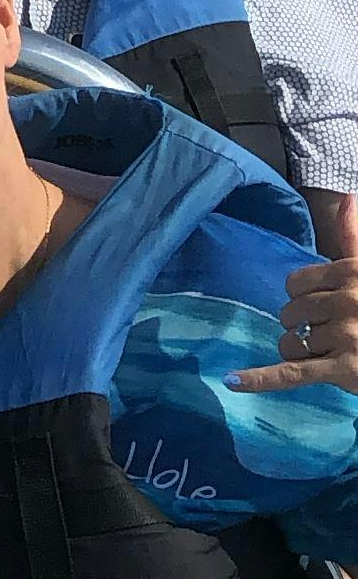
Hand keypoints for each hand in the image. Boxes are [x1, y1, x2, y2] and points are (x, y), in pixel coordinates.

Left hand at [233, 195, 357, 392]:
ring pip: (290, 343)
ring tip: (330, 353)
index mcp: (351, 273)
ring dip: (302, 351)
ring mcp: (345, 337)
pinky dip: (261, 380)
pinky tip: (234, 380)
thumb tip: (349, 198)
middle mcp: (348, 301)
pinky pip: (292, 372)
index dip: (300, 298)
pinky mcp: (343, 370)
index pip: (293, 284)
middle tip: (329, 333)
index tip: (320, 306)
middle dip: (300, 326)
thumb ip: (353, 237)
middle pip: (289, 313)